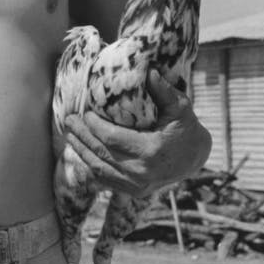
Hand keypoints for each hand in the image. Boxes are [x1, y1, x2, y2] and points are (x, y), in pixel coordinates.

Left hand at [60, 70, 211, 196]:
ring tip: (70, 135)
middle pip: (101, 153)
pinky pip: (105, 180)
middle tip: (69, 120)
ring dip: (81, 151)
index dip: (94, 126)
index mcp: (150, 151)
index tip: (85, 113)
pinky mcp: (134, 191)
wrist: (194, 159)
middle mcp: (141, 172)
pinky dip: (91, 166)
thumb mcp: (180, 107)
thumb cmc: (186, 129)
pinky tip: (82, 153)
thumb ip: (164, 91)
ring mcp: (136, 185)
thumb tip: (150, 72)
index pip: (111, 138)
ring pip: (99, 168)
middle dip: (81, 136)